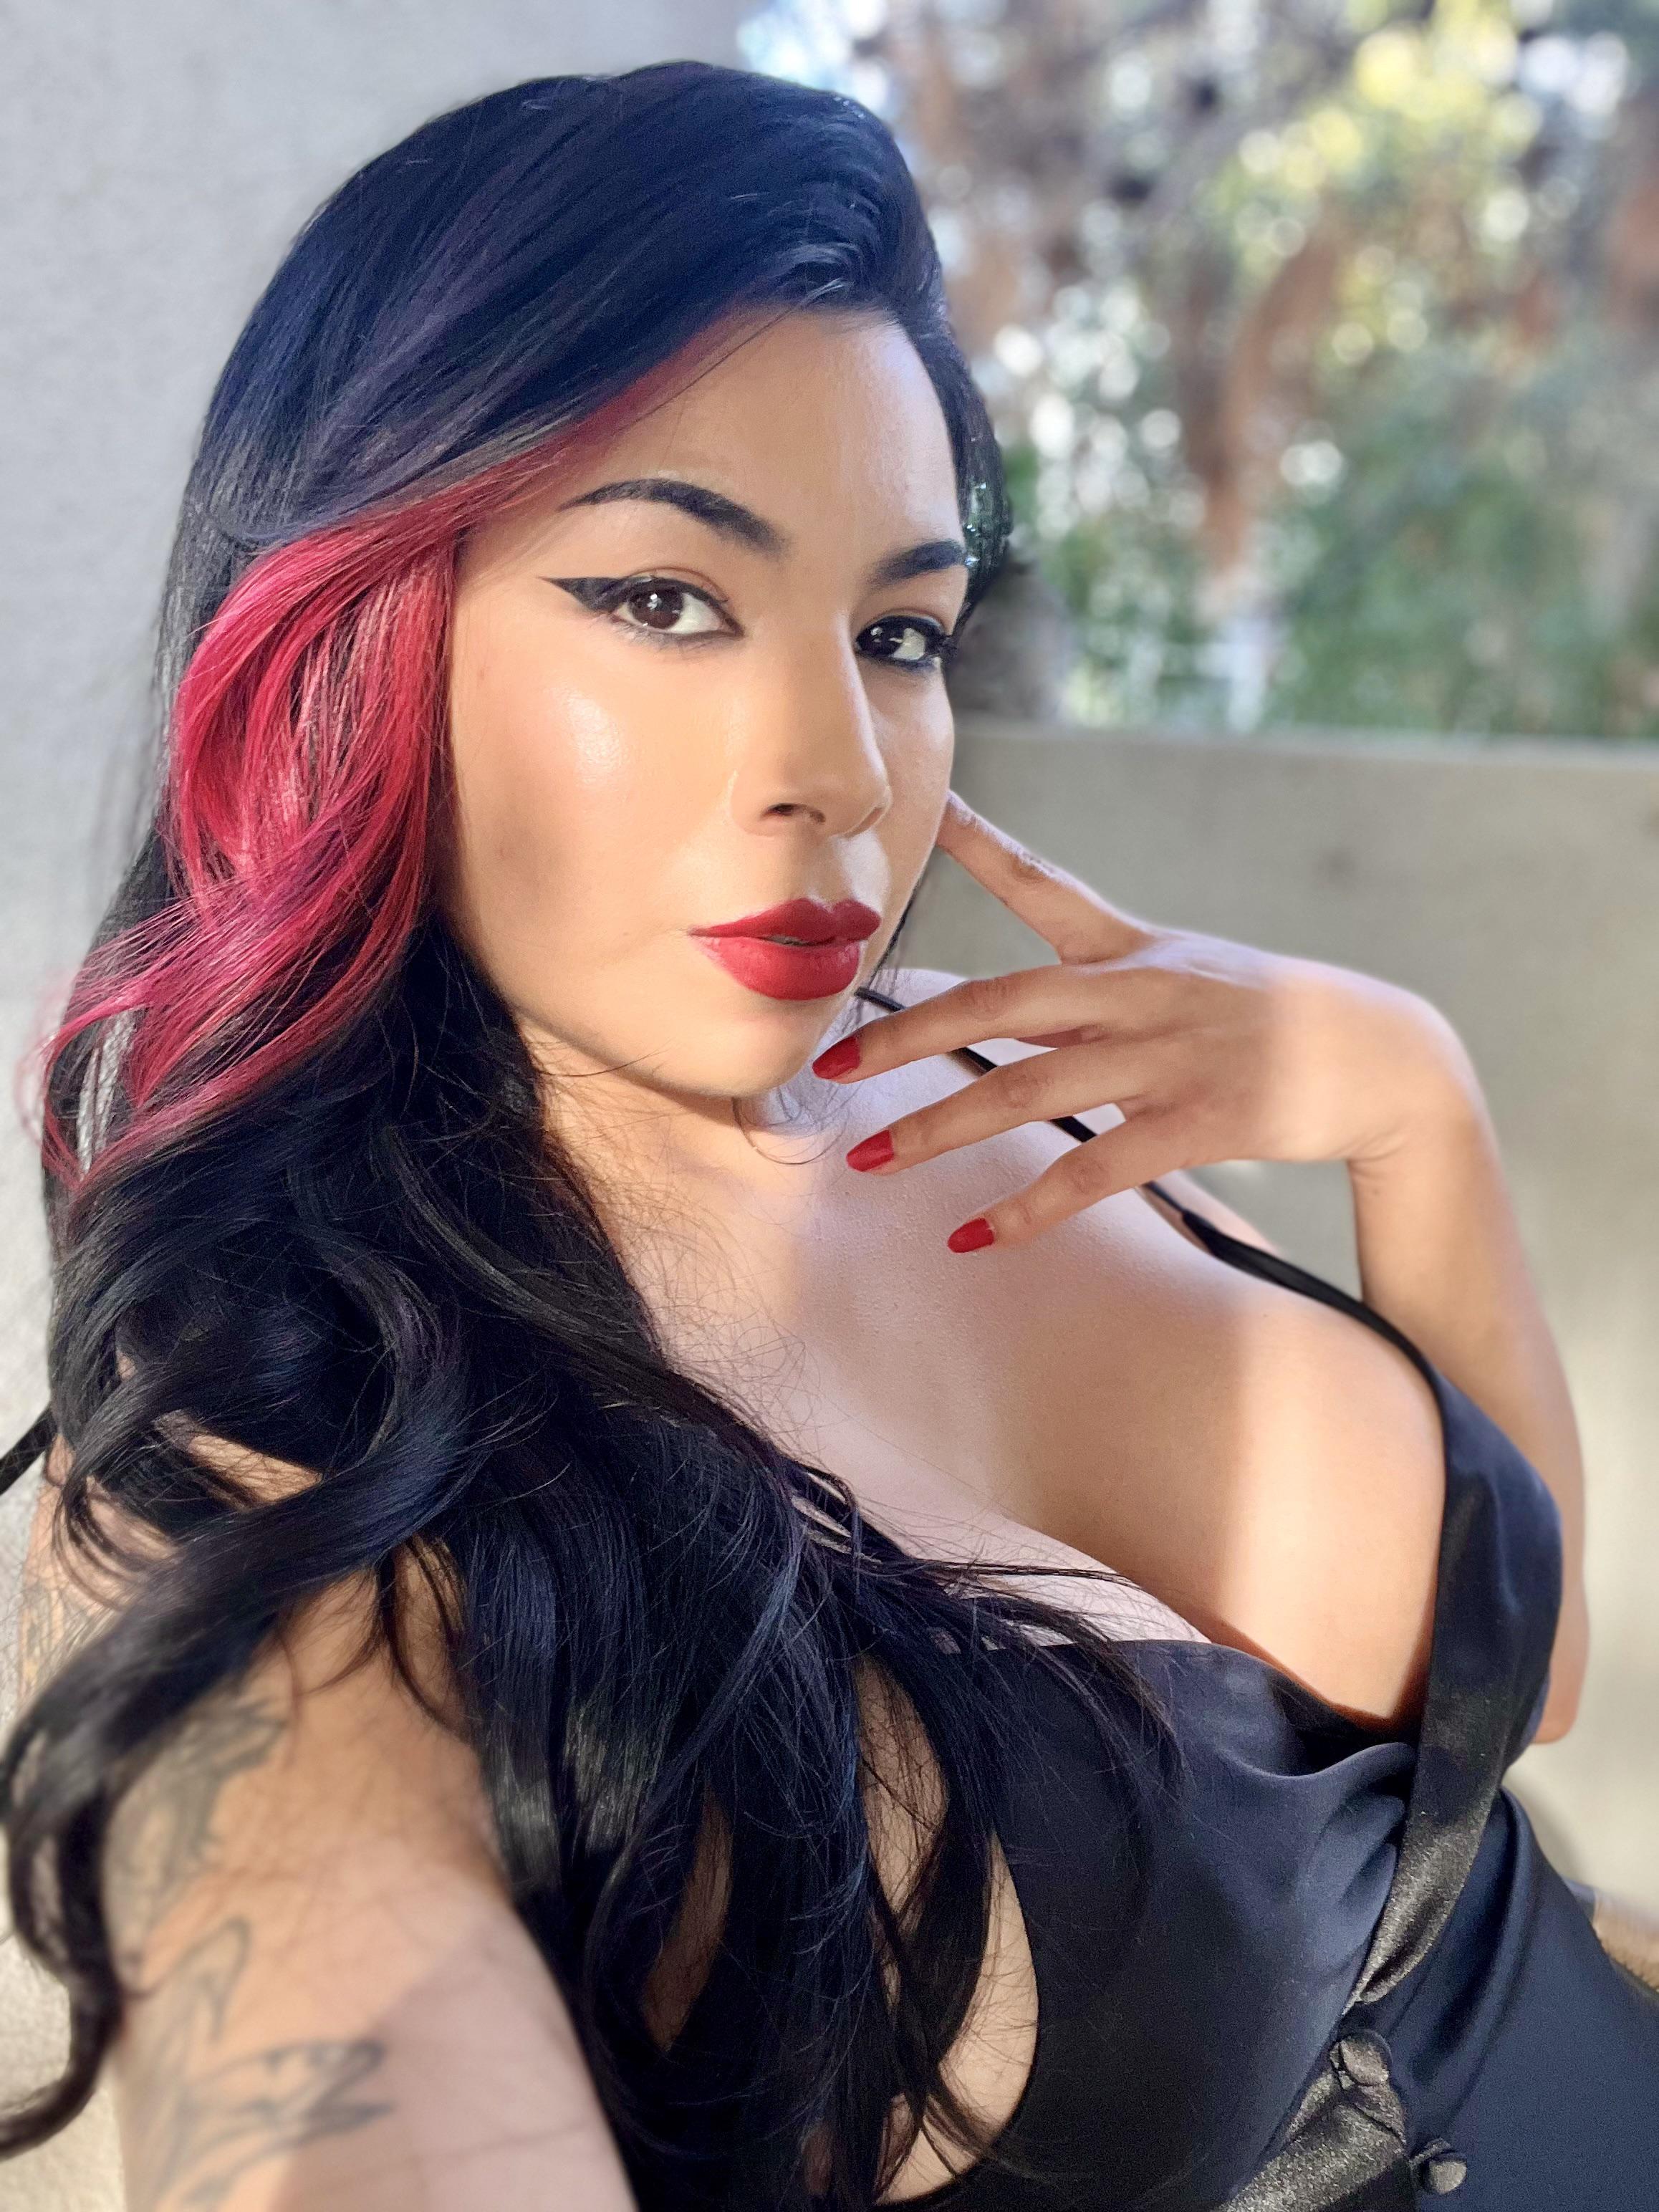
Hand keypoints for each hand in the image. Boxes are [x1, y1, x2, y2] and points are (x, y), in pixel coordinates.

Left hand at [813, 793, 1480, 1251]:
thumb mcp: (1185, 973)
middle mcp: (1141, 990)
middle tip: (835, 1063)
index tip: (930, 811)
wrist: (1385, 1058)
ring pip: (1032, 1092)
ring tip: (872, 1161)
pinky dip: (1029, 1208)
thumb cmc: (1269, 1015)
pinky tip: (975, 1235)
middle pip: (1002, 1001)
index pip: (1043, 884)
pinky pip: (1095, 1170)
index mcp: (1133, 948)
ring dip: (943, 1129)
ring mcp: (1169, 1056)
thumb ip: (1098, 984)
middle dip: (909, 1033)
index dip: (983, 846)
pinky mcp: (1200, 1121)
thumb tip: (1011, 999)